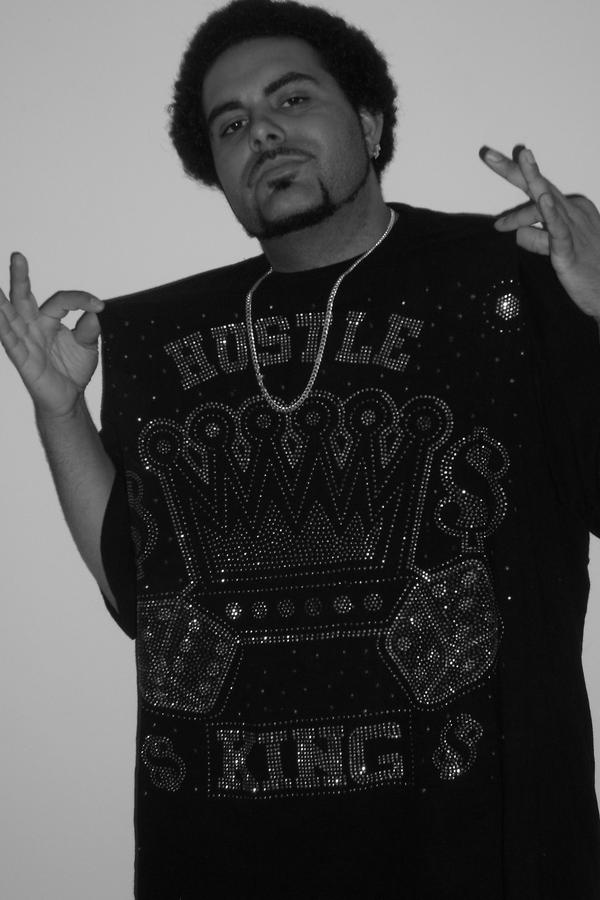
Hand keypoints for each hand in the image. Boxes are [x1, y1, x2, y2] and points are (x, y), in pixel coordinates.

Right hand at [0, 252, 104, 417]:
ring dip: (1, 301)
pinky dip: (3, 328)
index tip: (98, 305)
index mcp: (49, 320)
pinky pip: (10, 341)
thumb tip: (94, 313)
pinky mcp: (21, 358)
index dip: (80, 299)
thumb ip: (89, 328)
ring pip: (10, 316)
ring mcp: (25, 341)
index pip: (60, 301)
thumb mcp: (87, 345)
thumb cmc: (73, 369)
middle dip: (20, 277)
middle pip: (23, 297)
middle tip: (18, 255)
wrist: (69, 397)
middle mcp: (33, 326)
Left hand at [480, 144, 599, 319]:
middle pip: (538, 185)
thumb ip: (535, 237)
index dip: (514, 171)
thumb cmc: (583, 267)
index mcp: (569, 208)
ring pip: (544, 201)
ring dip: (530, 182)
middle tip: (487, 154)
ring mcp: (572, 227)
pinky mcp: (569, 248)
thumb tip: (516, 231)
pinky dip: (550, 214)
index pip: (537, 188)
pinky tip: (543, 201)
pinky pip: (557, 229)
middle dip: (513, 168)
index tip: (490, 156)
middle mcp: (571, 211)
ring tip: (518, 167)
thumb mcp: (553, 247)